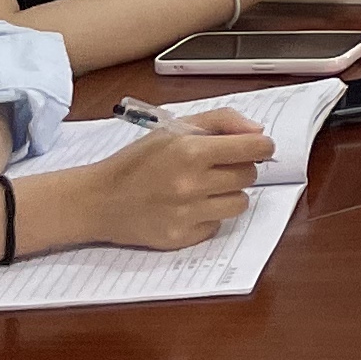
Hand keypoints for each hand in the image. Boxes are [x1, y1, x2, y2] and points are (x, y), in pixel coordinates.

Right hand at [54, 119, 269, 249]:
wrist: (99, 200)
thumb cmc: (138, 160)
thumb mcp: (175, 128)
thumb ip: (222, 121)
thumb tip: (259, 132)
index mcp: (191, 151)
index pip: (254, 148)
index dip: (261, 145)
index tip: (257, 147)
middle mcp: (191, 184)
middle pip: (249, 175)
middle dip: (240, 167)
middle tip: (217, 166)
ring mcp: (187, 214)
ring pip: (240, 203)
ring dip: (230, 193)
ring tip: (206, 187)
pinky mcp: (181, 238)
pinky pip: (218, 225)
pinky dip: (209, 215)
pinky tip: (188, 207)